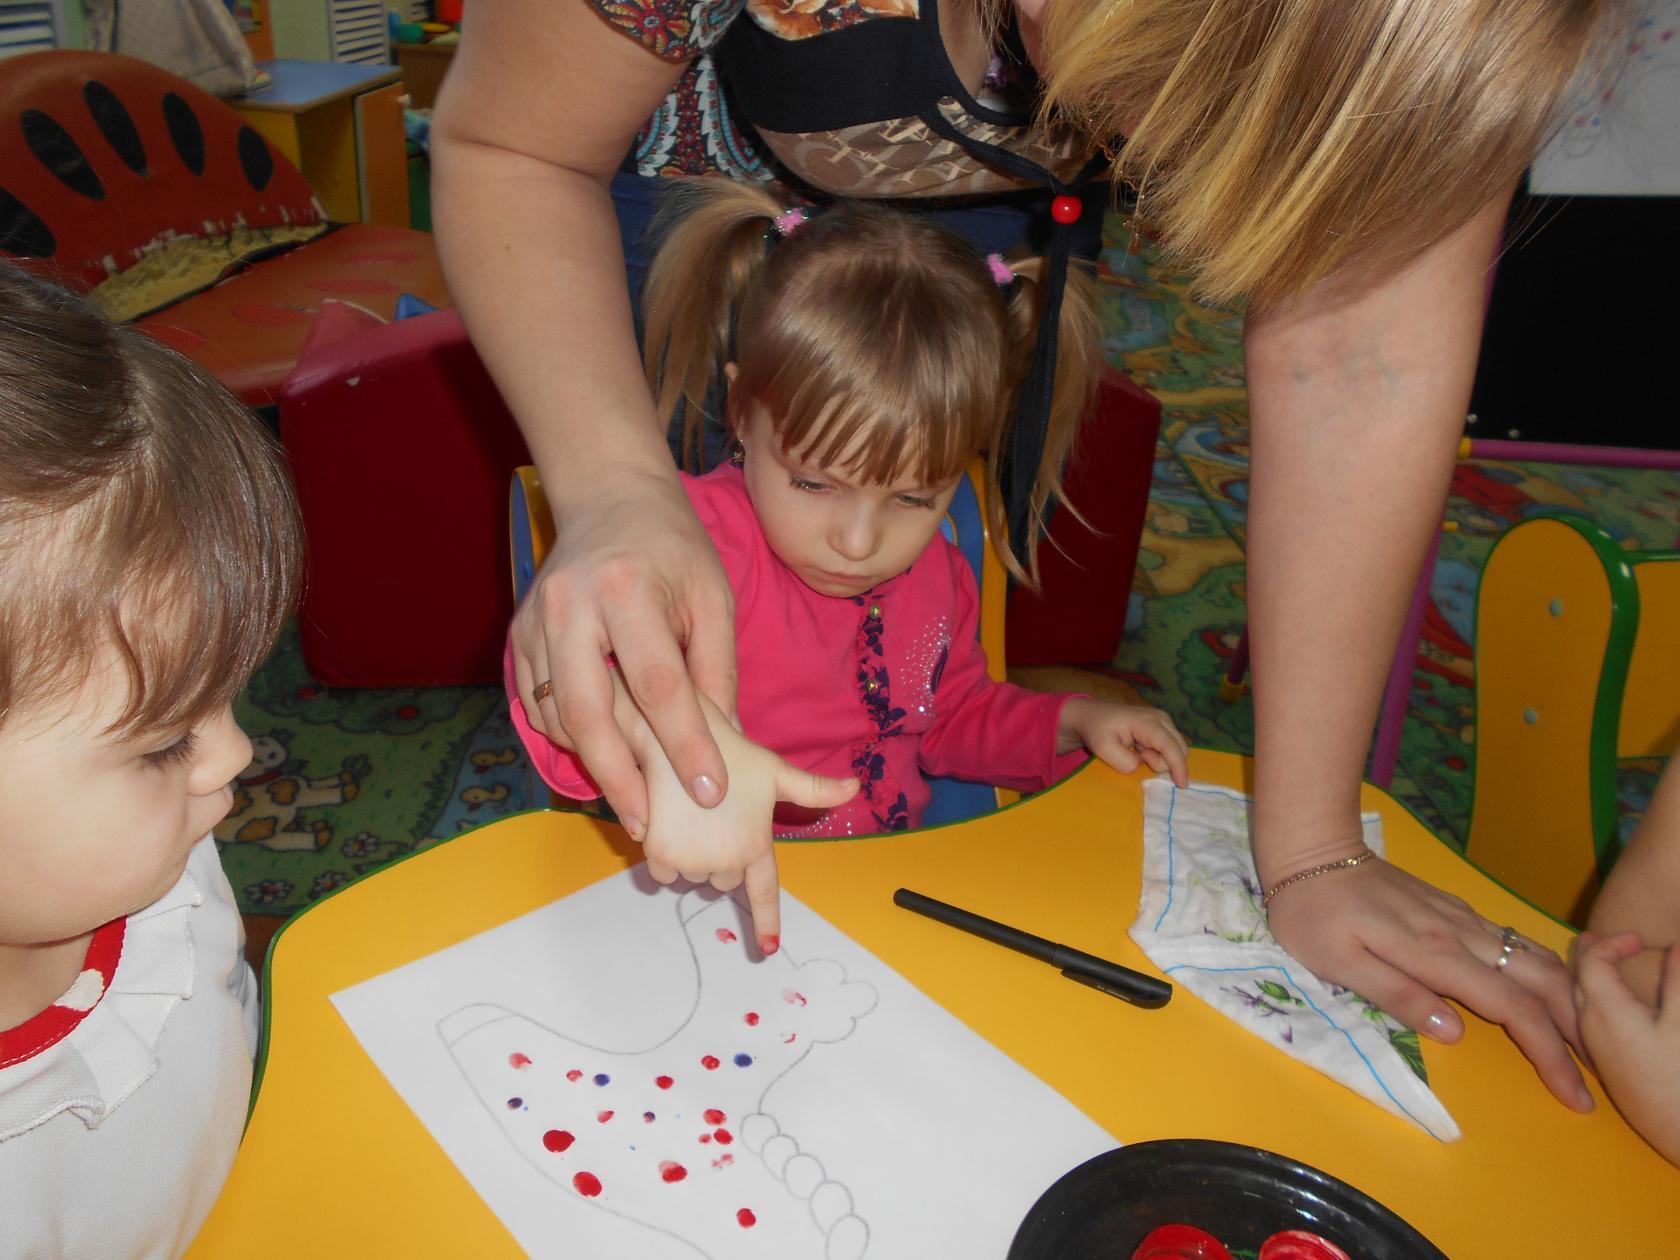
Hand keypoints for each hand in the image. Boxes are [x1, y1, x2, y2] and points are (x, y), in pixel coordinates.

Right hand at [509, 464, 737, 839]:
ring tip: (632, 798)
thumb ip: (716, 669)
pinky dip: (569, 737)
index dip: (685, 745)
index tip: (710, 791)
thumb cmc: (672, 547)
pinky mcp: (517, 636)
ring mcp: (534, 623)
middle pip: (589, 714)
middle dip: (621, 777)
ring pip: (557, 717)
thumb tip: (727, 743)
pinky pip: (538, 706)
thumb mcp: (711, 595)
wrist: (608, 496)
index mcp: (627, 590)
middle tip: (649, 824)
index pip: (659, 686)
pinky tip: (602, 755)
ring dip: (594, 764)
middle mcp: (570, 607)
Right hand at [634, 693, 858, 953]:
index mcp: (757, 847)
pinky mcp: (661, 856)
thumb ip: (814, 789)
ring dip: (694, 857)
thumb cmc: (734, 755)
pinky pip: (665, 872)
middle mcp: (726, 861)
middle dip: (722, 858)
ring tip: (696, 817)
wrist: (683, 737)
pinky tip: (672, 823)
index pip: (764, 894)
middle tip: (718, 819)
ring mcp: (692, 861)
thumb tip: (855, 788)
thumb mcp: (776, 773)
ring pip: (694, 876)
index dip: (766, 922)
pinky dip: (667, 856)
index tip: (768, 949)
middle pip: (725, 879)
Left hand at [1059, 698, 1189, 786]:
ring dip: (1158, 758)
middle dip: (1162, 762)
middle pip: (1178, 749)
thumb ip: (1125, 762)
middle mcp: (1161, 718)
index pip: (1170, 746)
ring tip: (1136, 750)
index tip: (1182, 785)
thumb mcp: (1103, 748)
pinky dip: (1157, 753)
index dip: (1178, 767)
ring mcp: (1163, 720)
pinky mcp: (1162, 725)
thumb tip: (1141, 765)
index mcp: (1147, 722)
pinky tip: (1140, 748)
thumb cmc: (1096, 730)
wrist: (1092, 716)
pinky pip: (1170, 747)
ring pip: (1176, 749)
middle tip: (1138, 756)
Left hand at [1265, 855, 1592, 1111]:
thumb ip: (1397, 995)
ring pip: (1533, 955)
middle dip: (1575, 1029)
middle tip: (1591, 1078)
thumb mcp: (1338, 963)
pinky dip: (1543, 970)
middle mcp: (1459, 933)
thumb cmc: (1313, 914)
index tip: (1571, 1094)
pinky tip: (1547, 990)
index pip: (1512, 1007)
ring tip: (1583, 1041)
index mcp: (1434, 952)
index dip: (1548, 1051)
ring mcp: (1460, 917)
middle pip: (1541, 979)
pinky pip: (1512, 941)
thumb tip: (1456, 1032)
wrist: (1313, 851)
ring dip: (1568, 997)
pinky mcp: (1453, 909)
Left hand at [1575, 932, 1679, 1162]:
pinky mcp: (1608, 1068)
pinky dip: (1590, 1002)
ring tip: (1594, 963)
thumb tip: (1677, 942)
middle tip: (1593, 938)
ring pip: (1578, 1002)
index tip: (1638, 938)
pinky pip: (1586, 1023)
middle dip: (1587, 957)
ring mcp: (1597, 1050)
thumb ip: (1677, 980)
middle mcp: (1590, 1028)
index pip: (1592, 964)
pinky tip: (1604, 1005)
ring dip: (1585, 979)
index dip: (1612, 943)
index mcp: (1605, 1011)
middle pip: (1575, 980)